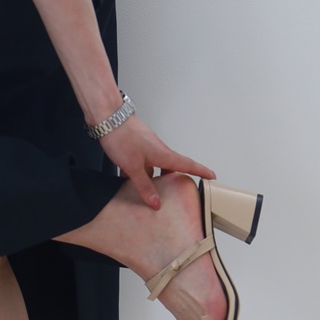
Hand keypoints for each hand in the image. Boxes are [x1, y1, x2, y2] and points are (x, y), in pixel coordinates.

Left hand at [97, 113, 215, 208]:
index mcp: (163, 154)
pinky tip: (126, 179)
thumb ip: (144, 186)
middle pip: (171, 168)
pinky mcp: (135, 145)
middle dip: (172, 180)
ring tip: (145, 191)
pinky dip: (137, 172)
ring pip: (154, 166)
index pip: (188, 165)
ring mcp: (146, 147)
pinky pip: (141, 162)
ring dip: (151, 178)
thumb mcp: (133, 167)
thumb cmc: (122, 136)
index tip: (212, 177)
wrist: (107, 116)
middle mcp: (158, 150)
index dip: (201, 172)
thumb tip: (156, 203)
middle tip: (173, 192)